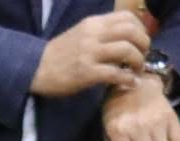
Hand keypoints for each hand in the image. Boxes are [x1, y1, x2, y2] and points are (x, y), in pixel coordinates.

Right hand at [31, 12, 149, 97]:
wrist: (35, 69)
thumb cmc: (59, 54)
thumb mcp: (81, 34)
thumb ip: (101, 33)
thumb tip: (125, 38)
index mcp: (94, 23)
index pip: (127, 18)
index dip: (141, 30)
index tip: (139, 42)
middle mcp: (94, 34)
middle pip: (132, 32)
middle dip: (143, 45)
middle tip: (141, 57)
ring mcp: (90, 53)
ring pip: (127, 50)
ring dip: (138, 62)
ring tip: (136, 70)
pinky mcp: (87, 73)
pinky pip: (115, 73)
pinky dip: (127, 79)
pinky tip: (129, 83)